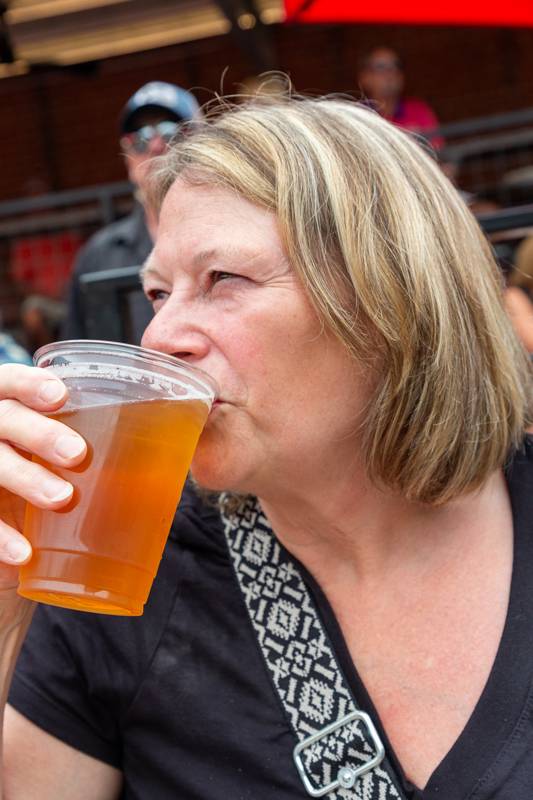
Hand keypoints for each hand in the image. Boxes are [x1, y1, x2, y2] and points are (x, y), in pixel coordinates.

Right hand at [0, 364, 86, 589]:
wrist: (25, 563)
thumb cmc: (58, 503)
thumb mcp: (72, 469)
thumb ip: (104, 446)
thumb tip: (182, 437)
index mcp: (13, 416)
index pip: (7, 383)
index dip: (28, 383)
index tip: (61, 395)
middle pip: (1, 418)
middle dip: (38, 432)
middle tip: (78, 453)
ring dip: (26, 478)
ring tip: (63, 499)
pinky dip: (1, 538)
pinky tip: (25, 554)